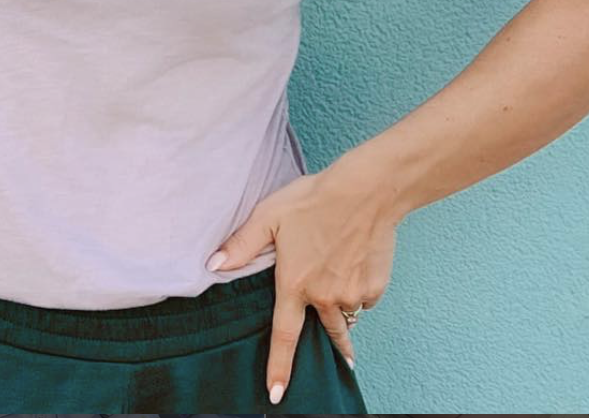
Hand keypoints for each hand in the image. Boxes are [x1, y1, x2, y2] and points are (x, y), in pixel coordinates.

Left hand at [207, 163, 398, 406]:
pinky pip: (364, 300)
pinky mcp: (375, 288)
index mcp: (295, 283)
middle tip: (335, 350)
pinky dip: (357, 289)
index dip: (279, 367)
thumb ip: (242, 244)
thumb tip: (213, 265)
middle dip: (328, 343)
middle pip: (324, 332)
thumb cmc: (313, 199)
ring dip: (340, 308)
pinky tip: (354, 263)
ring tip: (338, 280)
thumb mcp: (269, 215)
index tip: (277, 395)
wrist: (365, 192)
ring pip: (344, 314)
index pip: (284, 336)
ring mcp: (352, 295)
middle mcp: (324, 297)